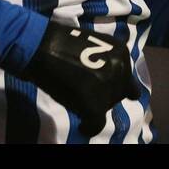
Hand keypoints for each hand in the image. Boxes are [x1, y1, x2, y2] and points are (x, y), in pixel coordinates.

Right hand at [21, 21, 141, 136]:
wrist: (40, 45)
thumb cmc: (61, 41)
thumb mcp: (94, 44)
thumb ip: (107, 60)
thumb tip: (109, 77)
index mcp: (122, 53)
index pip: (127, 79)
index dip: (114, 86)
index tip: (101, 88)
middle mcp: (121, 69)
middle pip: (120, 94)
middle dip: (105, 95)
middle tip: (86, 94)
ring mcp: (109, 86)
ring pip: (108, 107)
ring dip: (95, 106)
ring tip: (79, 102)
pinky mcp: (95, 104)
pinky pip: (97, 123)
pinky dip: (89, 127)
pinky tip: (83, 126)